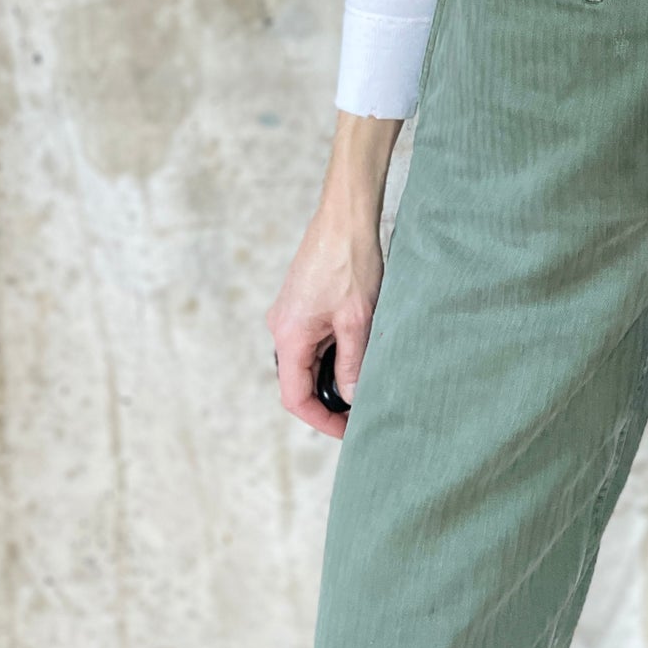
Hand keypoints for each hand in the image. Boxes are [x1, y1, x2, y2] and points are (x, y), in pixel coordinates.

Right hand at [265, 110, 399, 437]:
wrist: (346, 216)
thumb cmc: (351, 262)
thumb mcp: (358, 320)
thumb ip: (352, 364)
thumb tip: (352, 399)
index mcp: (289, 336)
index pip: (295, 397)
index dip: (321, 420)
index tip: (348, 431)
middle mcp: (281, 327)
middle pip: (299, 381)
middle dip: (328, 401)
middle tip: (362, 411)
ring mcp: (290, 314)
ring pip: (307, 360)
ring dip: (332, 376)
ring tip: (365, 383)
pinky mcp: (301, 302)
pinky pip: (312, 340)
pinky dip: (332, 354)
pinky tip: (358, 352)